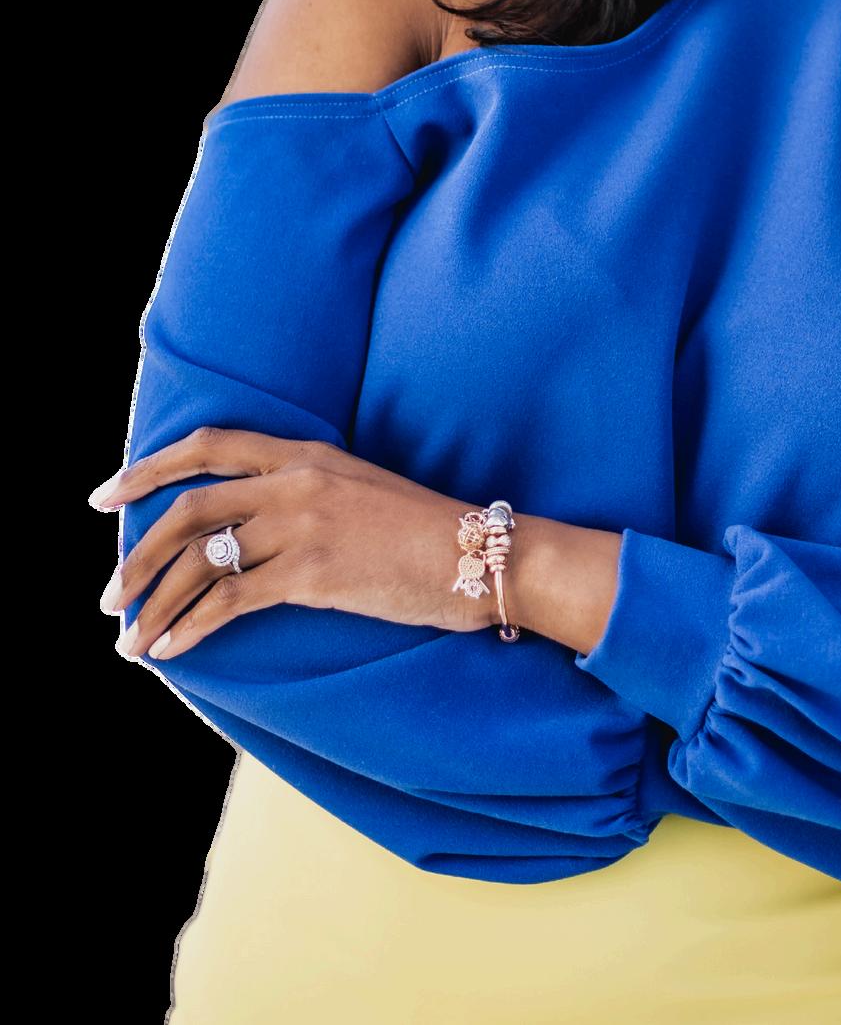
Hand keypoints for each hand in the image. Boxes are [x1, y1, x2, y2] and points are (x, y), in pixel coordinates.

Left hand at [96, 427, 502, 660]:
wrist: (477, 554)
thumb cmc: (419, 530)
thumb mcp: (355, 488)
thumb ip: (300, 492)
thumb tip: (241, 527)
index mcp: (304, 453)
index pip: (209, 445)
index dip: (151, 469)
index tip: (107, 496)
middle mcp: (296, 481)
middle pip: (189, 509)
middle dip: (137, 556)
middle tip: (108, 596)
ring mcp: (303, 525)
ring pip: (201, 561)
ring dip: (155, 604)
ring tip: (130, 638)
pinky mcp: (313, 573)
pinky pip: (230, 601)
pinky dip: (190, 628)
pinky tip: (171, 651)